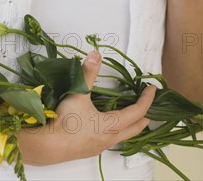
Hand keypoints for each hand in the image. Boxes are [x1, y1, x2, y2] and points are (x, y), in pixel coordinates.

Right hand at [18, 51, 155, 165]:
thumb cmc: (67, 121)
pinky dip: (117, 130)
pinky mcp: (91, 149)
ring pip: (124, 136)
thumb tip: (95, 54)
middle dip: (144, 115)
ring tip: (131, 114)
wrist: (50, 145)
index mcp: (112, 124)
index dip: (146, 99)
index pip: (137, 111)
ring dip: (131, 125)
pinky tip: (107, 125)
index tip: (152, 89)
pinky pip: (111, 140)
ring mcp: (101, 146)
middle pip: (135, 128)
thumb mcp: (78, 93)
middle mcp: (111, 138)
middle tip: (148, 104)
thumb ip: (88, 72)